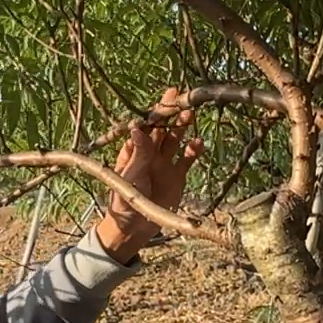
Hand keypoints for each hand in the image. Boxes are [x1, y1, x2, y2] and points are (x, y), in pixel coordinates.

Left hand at [96, 87, 202, 261]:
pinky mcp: (177, 176)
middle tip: (183, 98)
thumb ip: (138, 153)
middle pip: (164, 128)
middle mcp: (151, 153)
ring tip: (191, 115)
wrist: (134, 227)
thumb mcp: (129, 175)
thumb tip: (137, 127)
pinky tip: (199, 143)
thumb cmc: (123, 200)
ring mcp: (165, 163)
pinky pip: (187, 159)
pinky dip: (194, 151)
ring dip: (183, 127)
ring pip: (176, 140)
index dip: (156, 111)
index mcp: (135, 149)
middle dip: (172, 114)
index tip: (167, 95)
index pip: (147, 125)